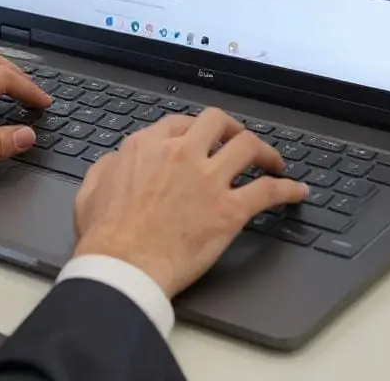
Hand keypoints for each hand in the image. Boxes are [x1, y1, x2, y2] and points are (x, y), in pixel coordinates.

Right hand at [72, 109, 307, 297]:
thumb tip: (120, 161)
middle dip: (231, 129)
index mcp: (148, 144)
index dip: (196, 130)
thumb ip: (109, 166)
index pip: (181, 123)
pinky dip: (287, 189)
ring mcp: (208, 179)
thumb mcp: (91, 187)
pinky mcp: (228, 210)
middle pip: (218, 122)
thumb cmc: (104, 235)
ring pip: (247, 147)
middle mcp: (181, 153)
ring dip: (264, 151)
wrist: (122, 266)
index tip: (203, 140)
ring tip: (272, 161)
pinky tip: (298, 192)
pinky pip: (267, 191)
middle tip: (238, 140)